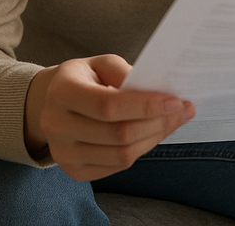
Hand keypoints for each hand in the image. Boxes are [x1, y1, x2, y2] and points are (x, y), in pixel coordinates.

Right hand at [24, 54, 194, 180]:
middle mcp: (56, 125)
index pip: (108, 106)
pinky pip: (117, 167)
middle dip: (158, 123)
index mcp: (61, 92)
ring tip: (172, 122)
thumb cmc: (84, 79)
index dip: (145, 106)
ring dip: (154, 138)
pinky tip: (151, 134)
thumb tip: (157, 92)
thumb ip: (124, 72)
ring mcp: (63, 153)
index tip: (175, 101)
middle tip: (183, 110)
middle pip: (118, 134)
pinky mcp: (74, 171)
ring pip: (121, 155)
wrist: (51, 103)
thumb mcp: (99, 63)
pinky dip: (140, 151)